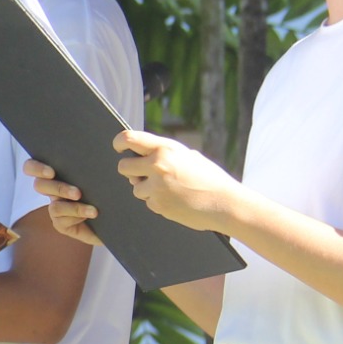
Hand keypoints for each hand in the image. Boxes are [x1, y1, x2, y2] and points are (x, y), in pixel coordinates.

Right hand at [23, 159, 102, 245]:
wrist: (116, 214)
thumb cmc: (107, 188)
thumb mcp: (98, 174)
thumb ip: (89, 165)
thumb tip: (94, 155)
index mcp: (56, 172)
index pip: (32, 166)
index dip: (36, 168)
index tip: (51, 172)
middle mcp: (52, 189)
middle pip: (39, 186)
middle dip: (57, 188)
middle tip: (77, 193)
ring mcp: (56, 208)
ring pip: (54, 207)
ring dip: (73, 207)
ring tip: (93, 210)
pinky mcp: (61, 224)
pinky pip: (62, 220)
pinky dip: (78, 217)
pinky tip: (92, 215)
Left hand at [111, 129, 242, 234]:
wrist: (224, 203)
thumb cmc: (210, 179)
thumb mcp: (189, 156)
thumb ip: (165, 153)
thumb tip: (144, 155)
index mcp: (165, 149)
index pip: (129, 138)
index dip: (119, 142)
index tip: (118, 147)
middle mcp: (157, 165)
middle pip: (123, 166)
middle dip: (130, 171)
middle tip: (140, 173)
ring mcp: (156, 187)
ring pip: (135, 187)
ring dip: (146, 189)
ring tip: (170, 189)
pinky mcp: (157, 205)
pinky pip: (148, 202)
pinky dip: (157, 202)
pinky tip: (175, 200)